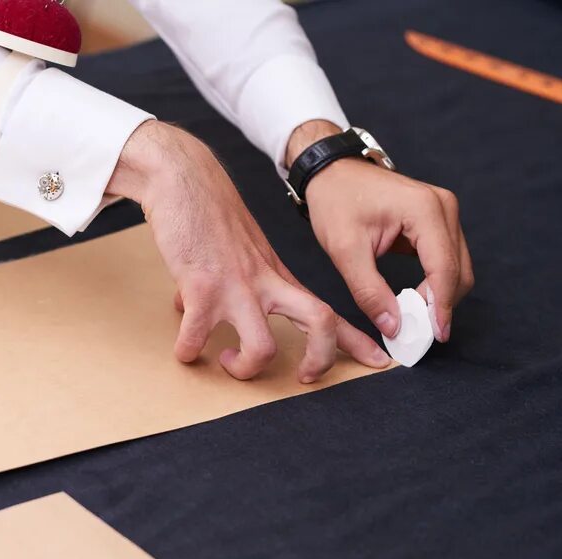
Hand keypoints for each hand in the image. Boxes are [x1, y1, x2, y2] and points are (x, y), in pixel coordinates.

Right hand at [107, 120, 390, 381]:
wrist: (183, 178)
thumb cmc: (205, 212)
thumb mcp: (236, 249)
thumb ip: (227, 281)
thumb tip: (195, 306)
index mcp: (278, 275)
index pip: (329, 310)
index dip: (356, 340)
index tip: (378, 361)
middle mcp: (266, 282)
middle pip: (319, 324)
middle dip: (320, 360)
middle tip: (303, 378)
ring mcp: (237, 286)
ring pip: (263, 348)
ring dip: (246, 368)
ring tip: (228, 361)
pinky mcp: (203, 287)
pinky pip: (196, 338)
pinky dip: (188, 351)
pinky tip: (183, 349)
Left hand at [288, 121, 474, 341]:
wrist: (331, 173)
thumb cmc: (335, 202)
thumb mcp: (344, 250)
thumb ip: (369, 291)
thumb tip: (395, 327)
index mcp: (425, 210)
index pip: (444, 269)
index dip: (441, 307)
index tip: (434, 336)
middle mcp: (443, 207)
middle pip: (458, 270)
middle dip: (440, 305)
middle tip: (417, 334)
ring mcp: (444, 211)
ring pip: (456, 267)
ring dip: (438, 296)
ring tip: (412, 320)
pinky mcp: (436, 220)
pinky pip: (445, 259)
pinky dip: (433, 283)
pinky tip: (412, 301)